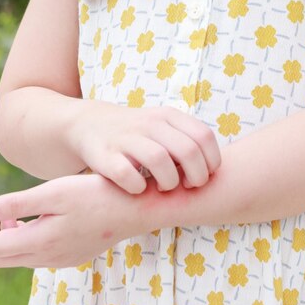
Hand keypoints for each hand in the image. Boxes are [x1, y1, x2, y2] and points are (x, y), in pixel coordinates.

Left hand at [0, 173, 150, 268]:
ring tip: (24, 213)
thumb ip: (18, 203)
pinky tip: (47, 219)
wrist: (136, 208)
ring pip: (22, 258)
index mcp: (42, 241)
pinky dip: (33, 240)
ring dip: (14, 237)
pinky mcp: (75, 256)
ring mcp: (63, 260)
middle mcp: (50, 257)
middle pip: (2, 259)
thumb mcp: (55, 191)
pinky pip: (41, 256)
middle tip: (4, 212)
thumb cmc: (97, 195)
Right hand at [67, 101, 220, 193]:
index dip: (211, 161)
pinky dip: (138, 187)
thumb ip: (190, 142)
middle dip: (196, 176)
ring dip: (168, 182)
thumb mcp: (166, 128)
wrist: (89, 125)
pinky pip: (127, 175)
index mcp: (169, 116)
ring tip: (164, 188)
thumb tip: (215, 172)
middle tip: (189, 187)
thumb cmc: (139, 135)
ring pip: (160, 160)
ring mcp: (126, 138)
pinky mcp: (104, 155)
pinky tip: (139, 188)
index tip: (205, 175)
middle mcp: (149, 123)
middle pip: (188, 150)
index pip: (204, 137)